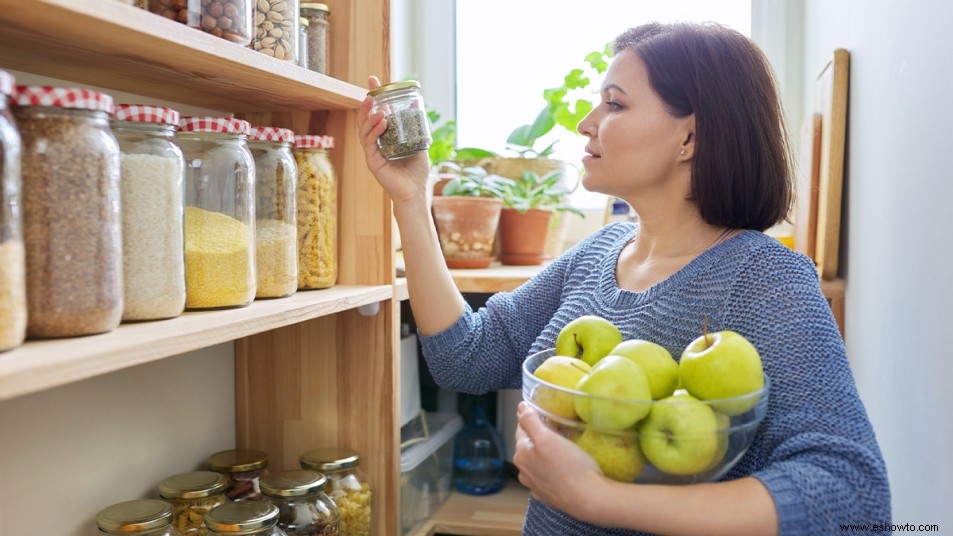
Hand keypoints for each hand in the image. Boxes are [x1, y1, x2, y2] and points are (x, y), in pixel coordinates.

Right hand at [358, 76, 430, 203]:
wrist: (416, 191)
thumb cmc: (416, 170)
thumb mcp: (418, 141)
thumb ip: (415, 124)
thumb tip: (417, 102)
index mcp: (384, 137)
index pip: (375, 114)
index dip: (373, 97)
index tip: (372, 80)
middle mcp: (375, 143)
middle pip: (366, 120)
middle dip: (366, 104)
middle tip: (370, 90)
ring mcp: (372, 153)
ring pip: (364, 130)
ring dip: (370, 117)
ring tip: (378, 108)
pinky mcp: (372, 161)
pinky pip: (369, 143)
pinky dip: (374, 131)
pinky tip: (381, 122)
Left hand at [513, 401, 608, 519]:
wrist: (588, 498)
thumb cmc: (569, 465)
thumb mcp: (547, 437)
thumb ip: (530, 421)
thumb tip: (520, 407)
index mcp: (521, 455)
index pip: (521, 429)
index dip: (532, 419)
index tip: (543, 413)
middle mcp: (524, 472)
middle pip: (529, 447)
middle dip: (538, 437)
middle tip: (555, 428)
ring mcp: (535, 486)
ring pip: (537, 463)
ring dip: (544, 454)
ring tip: (560, 448)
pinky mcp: (548, 496)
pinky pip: (546, 477)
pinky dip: (551, 470)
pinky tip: (561, 468)